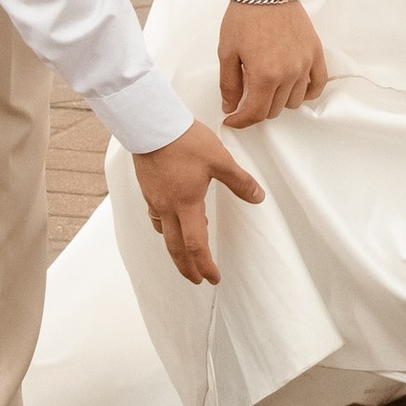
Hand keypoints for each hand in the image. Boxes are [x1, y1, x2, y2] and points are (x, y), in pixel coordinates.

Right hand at [129, 119, 264, 285]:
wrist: (152, 125)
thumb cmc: (185, 141)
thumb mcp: (219, 160)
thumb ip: (239, 181)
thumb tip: (258, 197)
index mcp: (187, 205)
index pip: (196, 246)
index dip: (205, 266)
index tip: (213, 278)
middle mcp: (167, 208)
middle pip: (175, 249)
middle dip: (187, 268)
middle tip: (196, 280)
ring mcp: (155, 199)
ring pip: (163, 233)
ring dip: (175, 248)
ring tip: (186, 252)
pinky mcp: (147, 188)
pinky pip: (156, 216)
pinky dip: (165, 227)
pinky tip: (172, 218)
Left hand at [220, 0, 329, 126]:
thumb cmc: (244, 17)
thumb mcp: (227, 52)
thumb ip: (229, 84)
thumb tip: (231, 108)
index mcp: (265, 75)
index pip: (255, 113)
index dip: (241, 121)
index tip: (232, 119)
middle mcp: (289, 73)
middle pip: (274, 109)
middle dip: (257, 109)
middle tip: (245, 98)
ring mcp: (305, 64)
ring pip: (294, 101)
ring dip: (279, 101)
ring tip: (267, 87)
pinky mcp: (315, 53)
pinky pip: (317, 85)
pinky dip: (306, 92)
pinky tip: (293, 89)